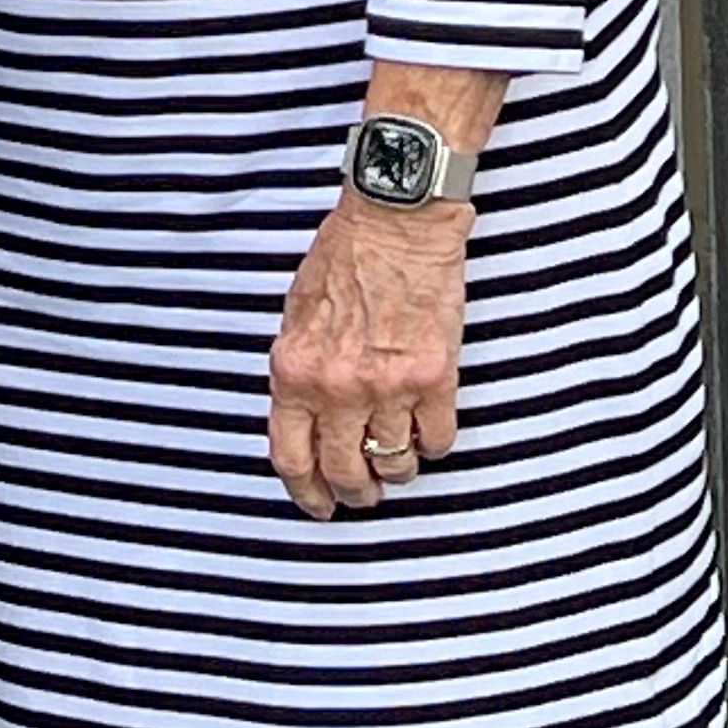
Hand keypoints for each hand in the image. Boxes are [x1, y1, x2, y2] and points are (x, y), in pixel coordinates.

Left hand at [268, 197, 469, 516]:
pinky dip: (432, 445)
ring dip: (396, 470)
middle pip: (344, 470)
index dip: (305, 490)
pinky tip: (427, 434)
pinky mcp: (435, 377)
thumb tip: (304, 418)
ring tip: (396, 463)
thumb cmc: (342, 260)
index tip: (317, 504)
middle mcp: (338, 387)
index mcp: (294, 371)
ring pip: (394, 463)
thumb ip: (299, 371)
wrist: (395, 223)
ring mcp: (388, 385)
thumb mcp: (295, 316)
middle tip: (362, 495)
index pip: (290, 456)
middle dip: (353, 492)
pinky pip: (437, 439)